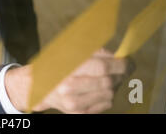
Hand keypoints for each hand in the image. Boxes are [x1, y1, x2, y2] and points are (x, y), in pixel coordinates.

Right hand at [5, 48, 133, 113]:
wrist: (36, 86)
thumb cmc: (55, 64)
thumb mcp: (69, 51)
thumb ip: (94, 52)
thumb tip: (118, 57)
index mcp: (67, 69)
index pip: (102, 68)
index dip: (120, 64)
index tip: (129, 61)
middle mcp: (69, 88)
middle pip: (108, 82)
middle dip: (120, 74)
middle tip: (124, 68)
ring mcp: (74, 104)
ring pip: (109, 95)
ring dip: (114, 85)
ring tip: (108, 78)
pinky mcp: (78, 114)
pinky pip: (104, 105)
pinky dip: (108, 96)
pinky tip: (100, 89)